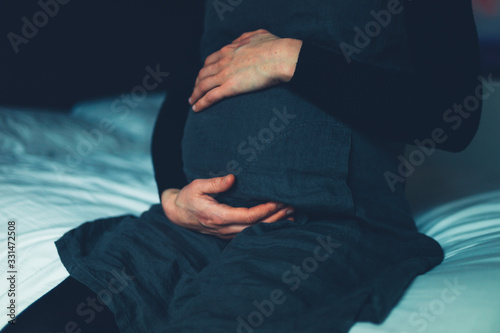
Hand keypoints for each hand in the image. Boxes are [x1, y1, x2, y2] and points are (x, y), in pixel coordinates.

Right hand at [161, 174, 294, 239]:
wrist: (177, 214)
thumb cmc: (188, 198)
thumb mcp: (197, 186)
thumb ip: (215, 183)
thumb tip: (232, 178)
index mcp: (217, 216)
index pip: (247, 217)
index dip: (264, 211)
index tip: (278, 202)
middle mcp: (224, 228)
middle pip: (255, 226)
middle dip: (275, 217)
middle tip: (292, 207)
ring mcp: (226, 233)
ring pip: (254, 232)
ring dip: (273, 224)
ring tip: (291, 215)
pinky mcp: (228, 234)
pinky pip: (250, 233)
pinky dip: (265, 228)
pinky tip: (277, 222)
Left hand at [188, 29, 302, 111]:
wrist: (279, 56)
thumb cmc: (274, 46)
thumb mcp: (257, 35)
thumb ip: (246, 37)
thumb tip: (241, 39)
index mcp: (230, 49)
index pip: (211, 60)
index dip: (205, 69)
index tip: (203, 75)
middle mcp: (223, 61)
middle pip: (203, 73)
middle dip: (197, 82)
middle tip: (195, 90)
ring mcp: (225, 74)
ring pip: (203, 85)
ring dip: (195, 94)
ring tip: (192, 101)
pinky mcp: (230, 87)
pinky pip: (210, 97)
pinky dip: (201, 103)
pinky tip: (196, 109)